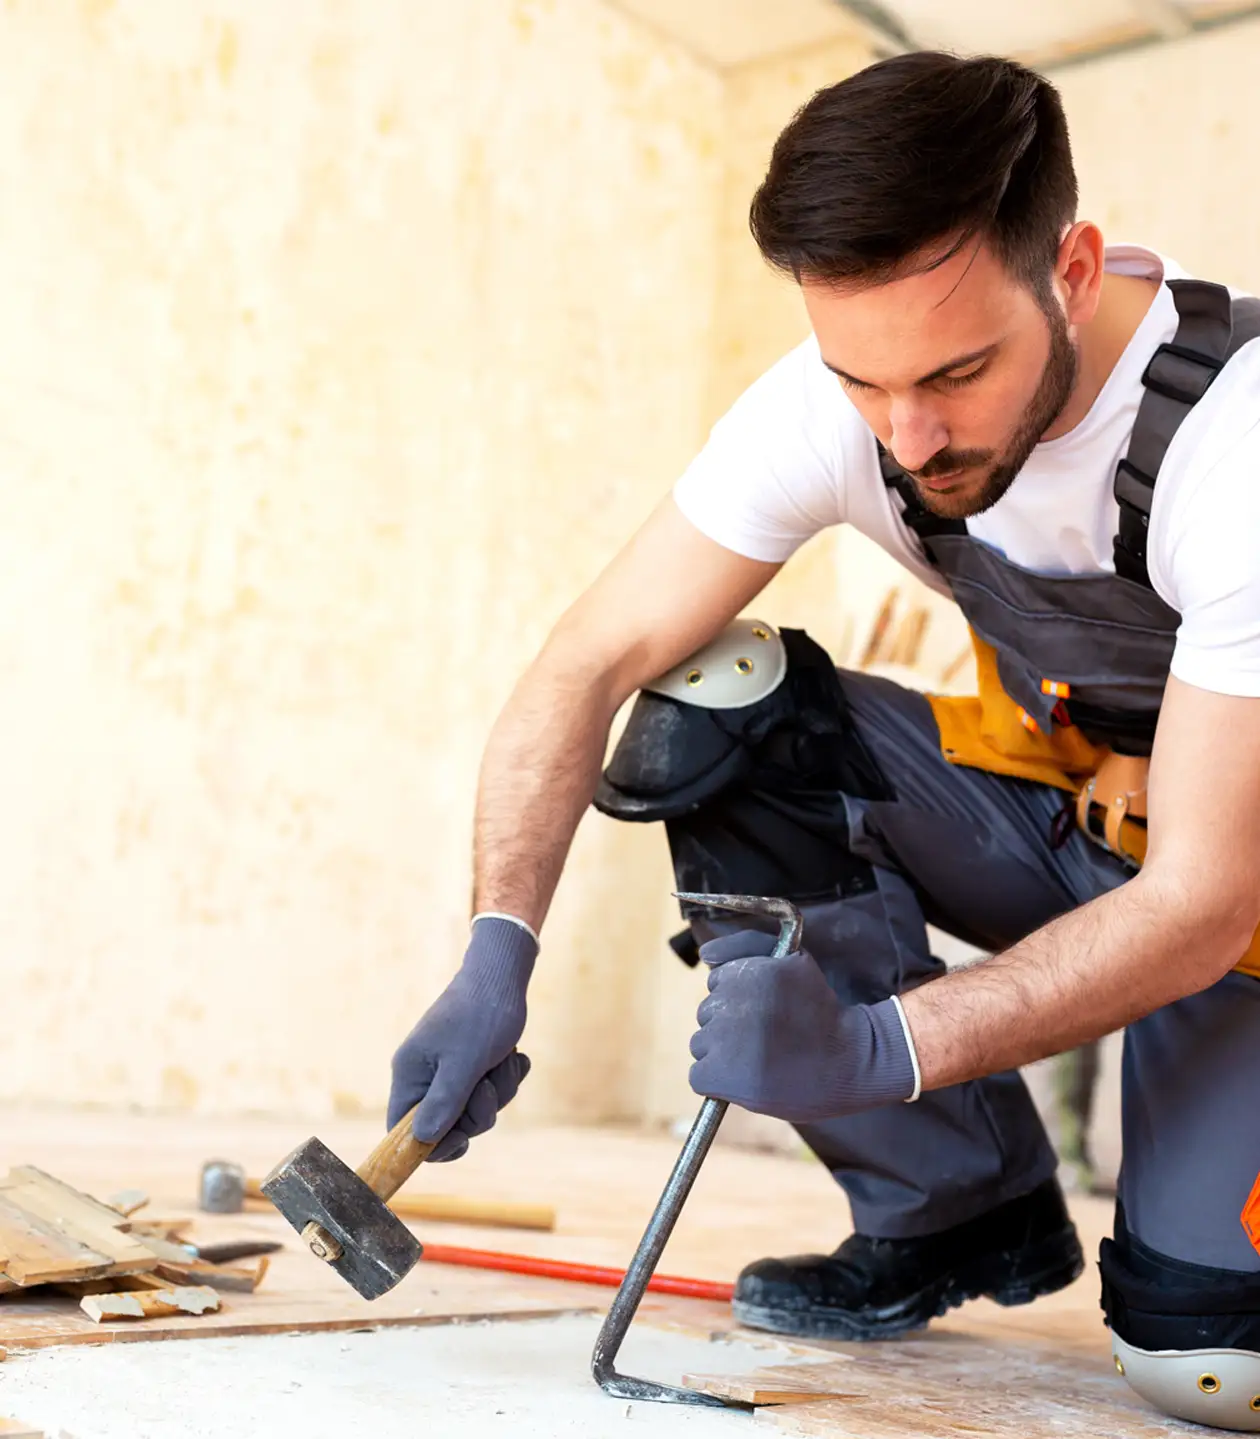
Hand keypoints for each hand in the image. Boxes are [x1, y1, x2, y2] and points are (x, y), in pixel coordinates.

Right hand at [387, 916, 536, 1160]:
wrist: (502, 974)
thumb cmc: (482, 1015)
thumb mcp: (464, 1063)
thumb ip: (444, 1103)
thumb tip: (422, 1141)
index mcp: (410, 1073)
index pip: (403, 1130)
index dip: (432, 1145)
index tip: (463, 1139)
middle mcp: (425, 1074)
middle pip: (447, 1124)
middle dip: (479, 1111)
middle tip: (489, 1084)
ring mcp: (450, 1068)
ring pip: (476, 1108)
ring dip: (499, 1090)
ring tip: (504, 1060)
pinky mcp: (473, 1062)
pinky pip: (492, 1090)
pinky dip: (506, 1076)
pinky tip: (514, 1057)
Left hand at [688, 929, 915, 1121]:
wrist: (852, 1064)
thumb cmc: (822, 1014)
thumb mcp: (792, 961)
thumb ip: (746, 946)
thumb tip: (704, 954)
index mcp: (750, 972)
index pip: (717, 985)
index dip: (740, 1001)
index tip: (768, 1014)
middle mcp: (735, 1001)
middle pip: (707, 1015)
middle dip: (731, 1027)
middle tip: (769, 1039)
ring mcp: (726, 1038)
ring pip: (701, 1045)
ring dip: (724, 1055)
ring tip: (762, 1061)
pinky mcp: (722, 1073)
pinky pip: (699, 1076)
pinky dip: (718, 1083)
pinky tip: (749, 1080)